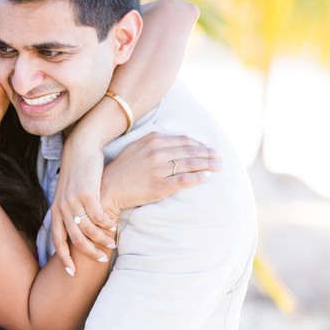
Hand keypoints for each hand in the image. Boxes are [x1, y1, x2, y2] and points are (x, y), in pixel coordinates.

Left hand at [51, 134, 118, 274]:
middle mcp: (62, 208)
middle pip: (75, 239)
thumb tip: (76, 230)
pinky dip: (106, 224)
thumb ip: (70, 212)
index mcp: (56, 211)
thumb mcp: (67, 195)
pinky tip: (113, 226)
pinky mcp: (87, 192)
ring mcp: (74, 201)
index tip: (71, 273)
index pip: (58, 241)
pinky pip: (98, 215)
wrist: (79, 150)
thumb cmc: (76, 174)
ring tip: (112, 243)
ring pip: (88, 229)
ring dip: (101, 239)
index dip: (64, 259)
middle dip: (89, 253)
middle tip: (102, 259)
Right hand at [101, 132, 221, 214]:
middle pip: (190, 151)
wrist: (109, 188)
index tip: (209, 148)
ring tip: (219, 166)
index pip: (183, 140)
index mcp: (153, 140)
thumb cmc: (122, 168)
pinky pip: (184, 180)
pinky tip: (207, 177)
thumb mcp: (136, 147)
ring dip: (208, 165)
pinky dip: (198, 177)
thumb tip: (173, 141)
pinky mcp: (159, 186)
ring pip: (190, 164)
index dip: (199, 144)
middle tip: (220, 157)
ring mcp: (159, 169)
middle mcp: (157, 152)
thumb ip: (154, 141)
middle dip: (208, 154)